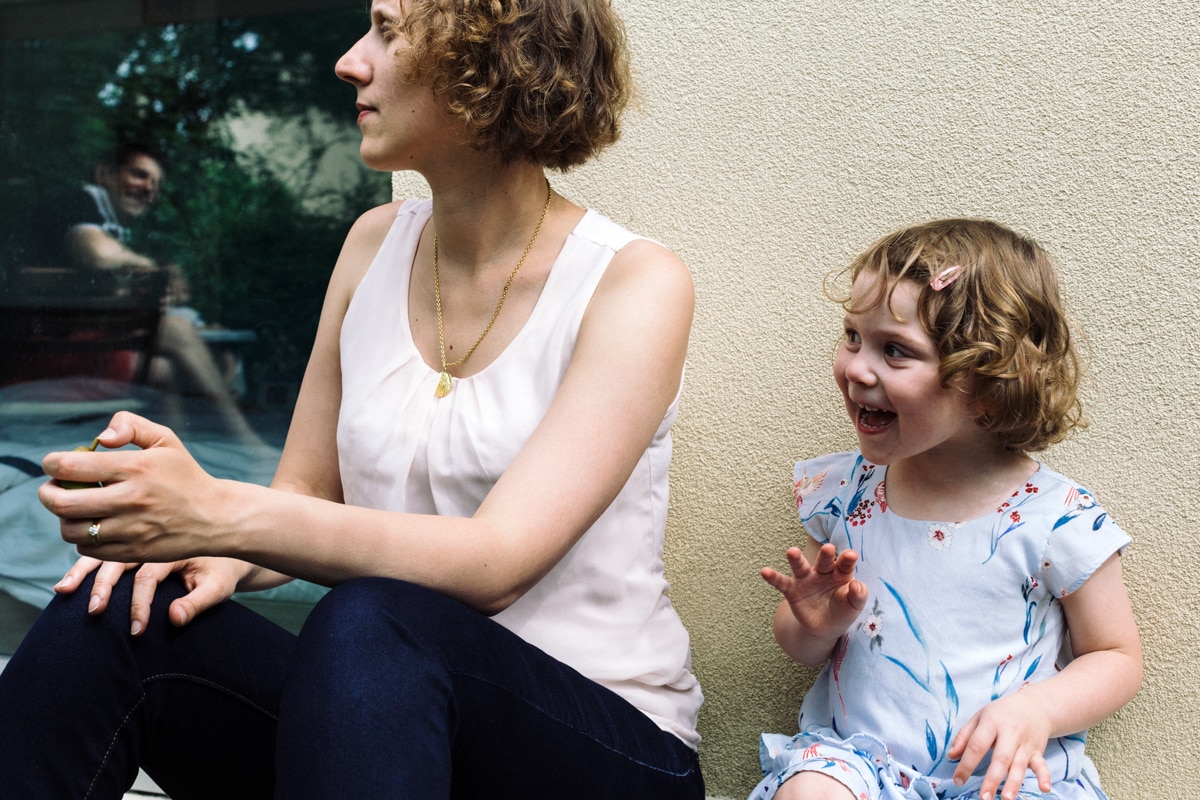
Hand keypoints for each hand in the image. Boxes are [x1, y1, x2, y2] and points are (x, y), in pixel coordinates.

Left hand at [39, 412, 221, 563]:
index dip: (52, 463)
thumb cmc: (185, 475)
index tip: (53, 463)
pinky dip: (82, 537)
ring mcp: (131, 529)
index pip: (72, 466)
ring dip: (64, 518)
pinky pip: (88, 549)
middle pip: (62, 503)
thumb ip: (130, 426)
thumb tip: (100, 439)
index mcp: (136, 468)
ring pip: (71, 530)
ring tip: (74, 508)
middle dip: (47, 493)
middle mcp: (131, 500)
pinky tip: (93, 525)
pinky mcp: (133, 552)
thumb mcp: (166, 440)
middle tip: (52, 488)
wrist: (215, 517)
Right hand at [54, 555, 244, 634]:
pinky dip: (83, 566)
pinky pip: (102, 552)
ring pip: (104, 551)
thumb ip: (198, 602)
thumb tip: (173, 619)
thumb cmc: (222, 571)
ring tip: (62, 591)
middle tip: (93, 611)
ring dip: (82, 571)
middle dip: (103, 586)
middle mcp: (152, 538)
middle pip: (119, 557)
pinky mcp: (129, 545)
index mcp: (174, 546)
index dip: (140, 603)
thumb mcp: (220, 587)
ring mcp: (137, 538)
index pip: (149, 575)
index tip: (136, 630)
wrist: (226, 542)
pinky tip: (67, 584)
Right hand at [761, 543, 867, 639]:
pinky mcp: (792, 590)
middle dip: (826, 555)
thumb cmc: (842, 611)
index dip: (847, 560)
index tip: (851, 555)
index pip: (845, 565)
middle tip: (828, 548)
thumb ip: (858, 595)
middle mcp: (823, 573)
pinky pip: (781, 582)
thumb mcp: (854, 606)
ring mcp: (806, 580)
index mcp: (841, 574)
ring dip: (796, 559)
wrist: (824, 627)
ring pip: (801, 566)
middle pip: (824, 561)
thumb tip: (857, 584)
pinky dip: (773, 577)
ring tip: (792, 551)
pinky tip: (764, 571)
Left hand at [948, 693, 1052, 799]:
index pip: (977, 745)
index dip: (966, 763)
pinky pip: (1042, 765)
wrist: (1034, 705)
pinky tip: (1044, 789)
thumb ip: (964, 736)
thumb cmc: (1001, 713)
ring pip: (1019, 765)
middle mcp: (1010, 733)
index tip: (958, 780)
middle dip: (992, 779)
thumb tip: (951, 756)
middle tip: (984, 797)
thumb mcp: (979, 717)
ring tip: (1006, 799)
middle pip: (1001, 758)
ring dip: (1013, 783)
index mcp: (992, 723)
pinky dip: (1044, 777)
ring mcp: (1025, 743)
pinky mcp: (1038, 751)